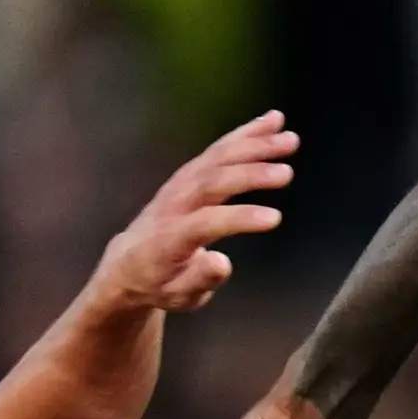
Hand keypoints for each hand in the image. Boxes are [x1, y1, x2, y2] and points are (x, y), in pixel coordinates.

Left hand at [97, 112, 295, 312]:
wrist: (128, 261)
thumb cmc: (160, 284)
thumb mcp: (178, 297)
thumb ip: (199, 280)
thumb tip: (223, 263)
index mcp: (170, 238)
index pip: (205, 223)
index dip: (238, 219)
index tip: (274, 218)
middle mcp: (174, 203)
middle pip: (211, 182)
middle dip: (249, 175)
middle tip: (286, 172)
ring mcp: (180, 183)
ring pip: (216, 158)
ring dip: (253, 145)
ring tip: (289, 138)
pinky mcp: (190, 173)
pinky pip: (217, 149)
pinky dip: (244, 133)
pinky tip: (271, 121)